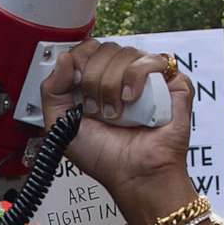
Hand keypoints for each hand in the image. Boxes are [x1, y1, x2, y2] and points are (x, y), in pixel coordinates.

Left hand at [38, 41, 193, 211]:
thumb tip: (64, 58)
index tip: (76, 85)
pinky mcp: (172, 83)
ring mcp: (147, 78)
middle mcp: (121, 76)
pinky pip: (153, 61)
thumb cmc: (104, 157)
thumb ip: (51, 91)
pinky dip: (137, 78)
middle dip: (93, 80)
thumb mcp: (60, 125)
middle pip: (104, 48)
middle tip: (96, 109)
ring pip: (126, 52)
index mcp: (96, 81)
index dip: (79, 61)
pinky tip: (131, 99)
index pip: (86, 48)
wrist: (133, 176)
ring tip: (116, 113)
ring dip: (113, 85)